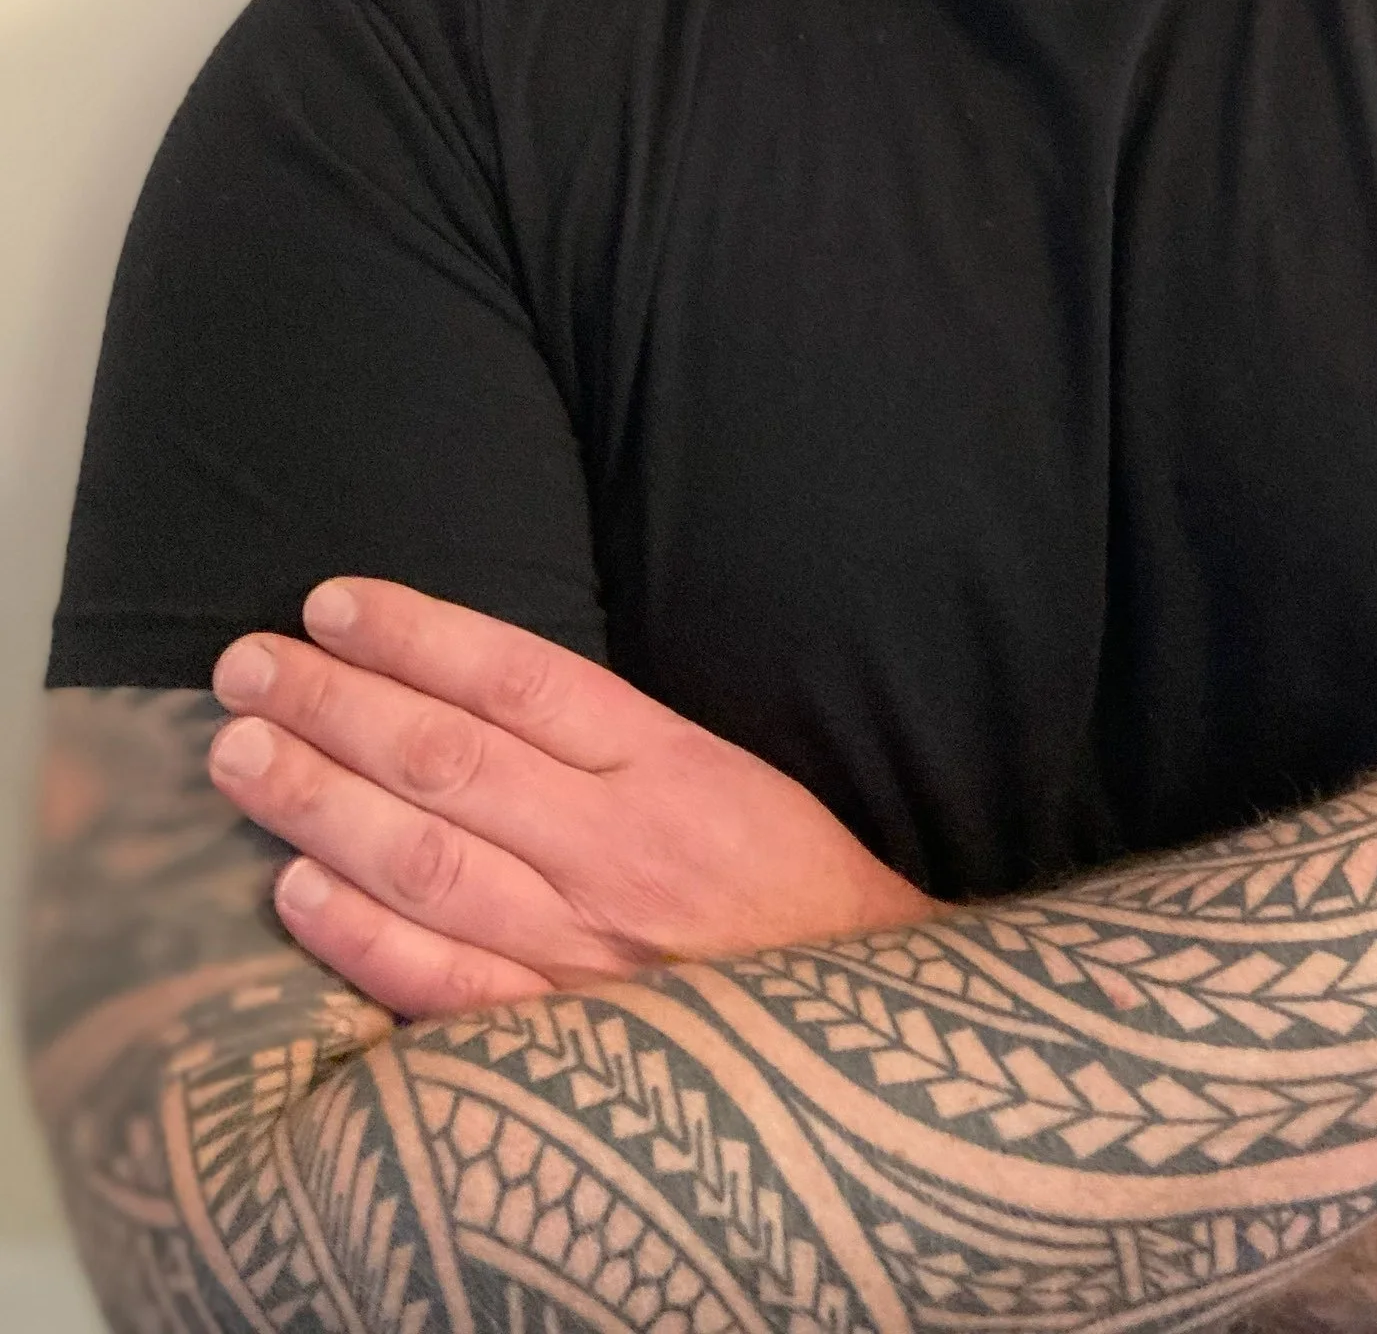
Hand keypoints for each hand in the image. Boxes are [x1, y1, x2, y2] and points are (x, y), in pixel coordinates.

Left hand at [207, 578, 934, 1019]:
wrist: (869, 1037)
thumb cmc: (785, 887)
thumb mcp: (722, 772)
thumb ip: (609, 737)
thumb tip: (471, 683)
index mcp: (667, 768)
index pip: (518, 679)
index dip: (417, 634)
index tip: (332, 603)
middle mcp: (617, 851)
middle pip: (447, 761)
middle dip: (332, 705)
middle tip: (246, 666)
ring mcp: (582, 950)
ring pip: (422, 860)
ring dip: (317, 801)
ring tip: (242, 752)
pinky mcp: (557, 1038)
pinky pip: (437, 983)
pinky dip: (356, 937)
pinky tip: (291, 887)